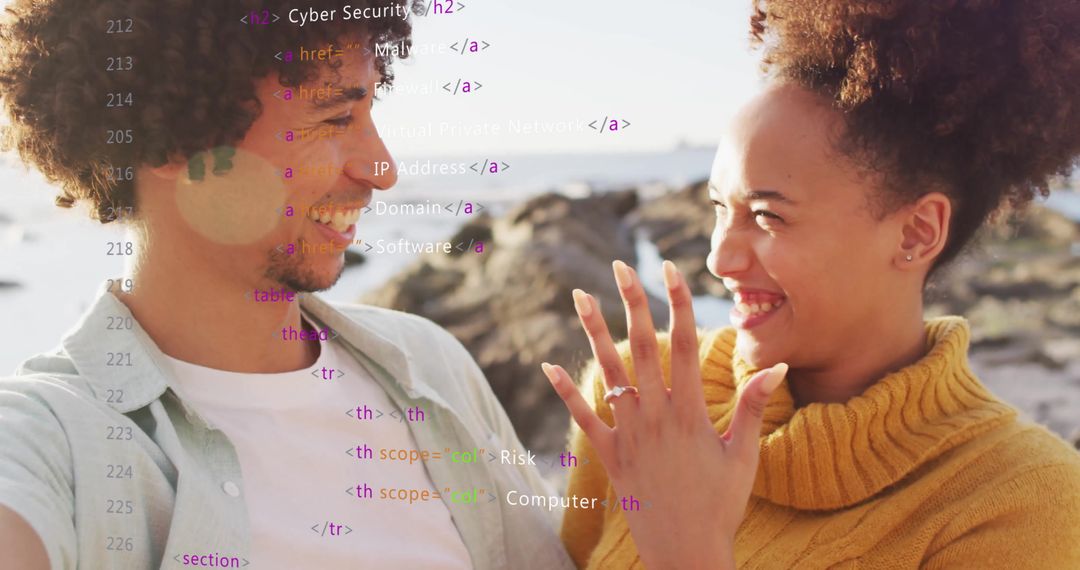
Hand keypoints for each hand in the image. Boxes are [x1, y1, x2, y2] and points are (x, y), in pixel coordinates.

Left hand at [542, 259, 787, 569]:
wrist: (686, 552)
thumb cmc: (721, 505)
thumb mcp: (744, 455)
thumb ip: (754, 407)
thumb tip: (775, 363)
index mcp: (690, 413)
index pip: (682, 345)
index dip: (678, 304)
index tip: (671, 270)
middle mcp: (656, 417)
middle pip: (642, 347)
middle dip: (633, 303)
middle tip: (621, 266)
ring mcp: (629, 435)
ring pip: (609, 373)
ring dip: (594, 332)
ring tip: (581, 296)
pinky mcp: (610, 456)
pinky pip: (584, 418)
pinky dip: (566, 392)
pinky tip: (548, 365)